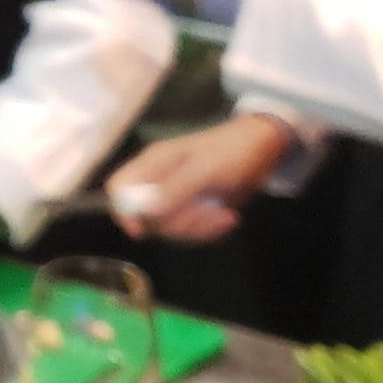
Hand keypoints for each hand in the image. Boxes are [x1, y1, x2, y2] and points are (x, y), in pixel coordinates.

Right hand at [105, 114, 297, 241]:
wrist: (264, 150)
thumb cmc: (232, 152)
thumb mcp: (205, 170)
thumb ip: (174, 190)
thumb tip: (145, 214)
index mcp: (153, 163)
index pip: (119, 188)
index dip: (123, 210)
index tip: (142, 230)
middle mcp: (159, 181)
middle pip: (145, 217)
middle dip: (177, 223)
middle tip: (205, 214)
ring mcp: (176, 197)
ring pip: (169, 229)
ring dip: (199, 228)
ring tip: (225, 216)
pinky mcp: (193, 211)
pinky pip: (189, 232)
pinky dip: (210, 230)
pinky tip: (229, 217)